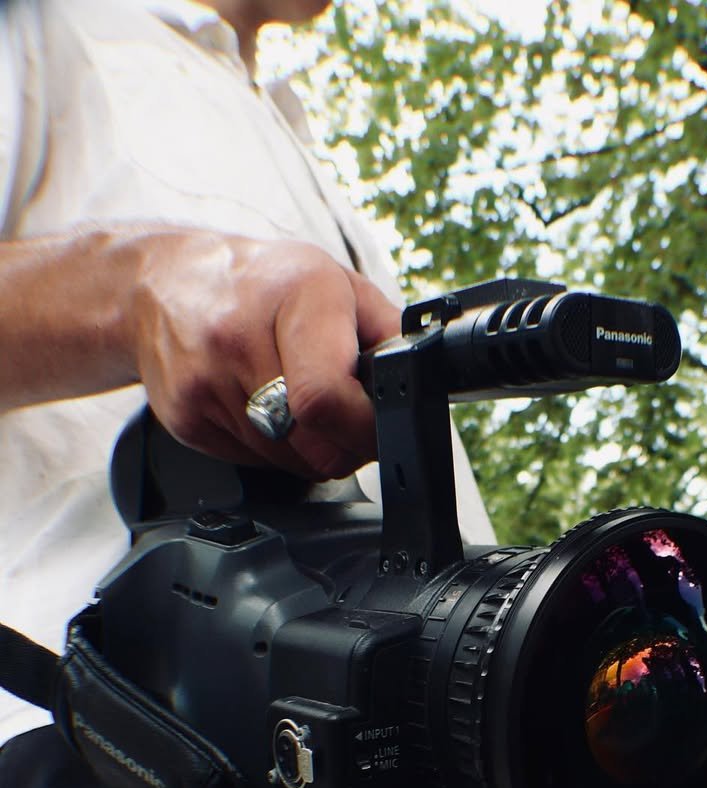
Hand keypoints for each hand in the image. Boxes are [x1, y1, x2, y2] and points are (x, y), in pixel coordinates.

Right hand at [130, 231, 400, 478]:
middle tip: (344, 419)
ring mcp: (204, 381)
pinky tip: (261, 406)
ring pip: (286, 461)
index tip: (374, 425)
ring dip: (307, 448)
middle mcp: (238, 336)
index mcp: (294, 295)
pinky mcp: (184, 418)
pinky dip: (269, 447)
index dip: (362, 429)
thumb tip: (416, 384)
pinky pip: (251, 462)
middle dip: (343, 445)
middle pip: (313, 444)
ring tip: (297, 402)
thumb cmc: (264, 283)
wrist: (165, 282)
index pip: (328, 398)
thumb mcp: (338, 284)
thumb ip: (386, 334)